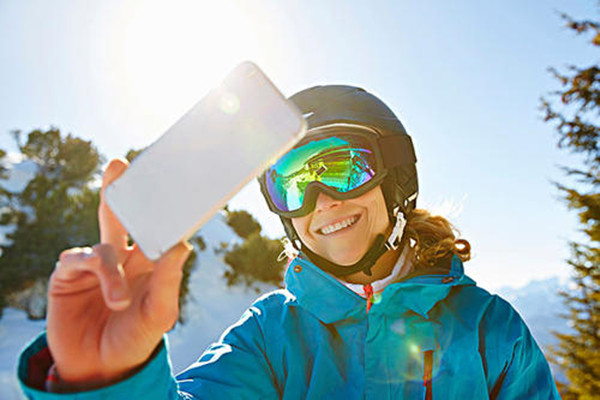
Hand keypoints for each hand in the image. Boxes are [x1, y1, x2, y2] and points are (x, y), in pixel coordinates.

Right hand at [46, 159, 191, 388]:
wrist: (100, 367)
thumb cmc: (136, 338)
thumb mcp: (159, 314)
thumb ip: (169, 280)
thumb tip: (183, 243)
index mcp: (150, 259)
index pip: (155, 224)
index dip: (160, 203)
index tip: (168, 176)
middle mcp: (124, 255)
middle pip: (121, 214)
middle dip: (118, 189)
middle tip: (118, 165)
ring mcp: (96, 263)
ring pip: (102, 239)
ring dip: (111, 269)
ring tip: (118, 302)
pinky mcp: (69, 274)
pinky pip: (77, 259)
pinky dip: (92, 273)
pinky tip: (103, 295)